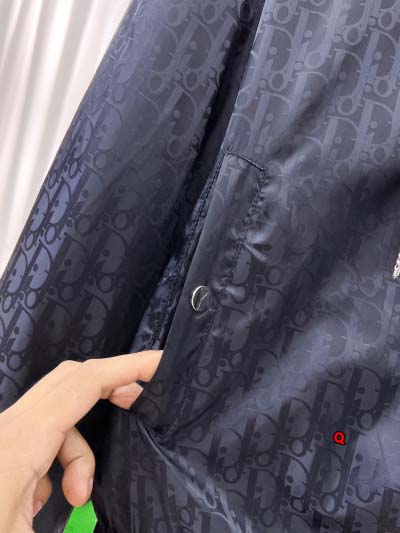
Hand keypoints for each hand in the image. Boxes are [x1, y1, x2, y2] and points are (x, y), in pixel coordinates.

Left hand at [0, 350, 162, 532]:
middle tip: (142, 402)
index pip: (82, 384)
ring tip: (77, 499)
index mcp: (21, 443)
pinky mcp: (4, 446)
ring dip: (80, 450)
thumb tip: (96, 520)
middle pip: (72, 379)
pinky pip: (44, 435)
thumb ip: (72, 525)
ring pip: (60, 412)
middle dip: (112, 385)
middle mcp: (13, 428)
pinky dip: (59, 460)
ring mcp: (6, 434)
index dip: (125, 367)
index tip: (159, 363)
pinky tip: (44, 499)